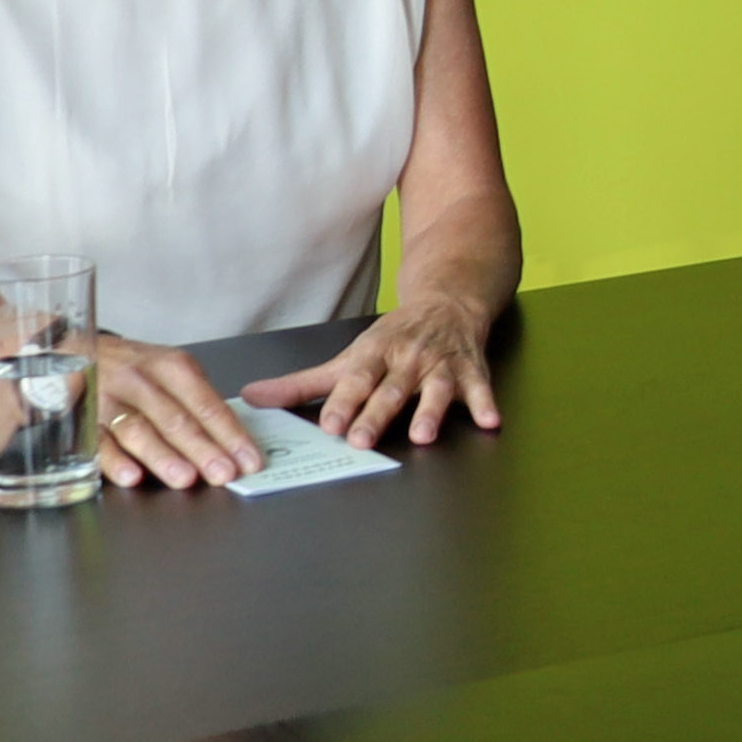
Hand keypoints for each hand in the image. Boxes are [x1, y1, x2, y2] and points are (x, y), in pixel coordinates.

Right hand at [87, 335, 264, 489]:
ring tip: (185, 479)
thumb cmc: (136, 369)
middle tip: (223, 474)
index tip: (248, 460)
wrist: (79, 351)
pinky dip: (114, 461)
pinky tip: (132, 477)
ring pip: (137, 430)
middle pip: (175, 418)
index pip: (206, 403)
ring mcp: (107, 399)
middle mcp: (140, 380)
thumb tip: (230, 443)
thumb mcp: (171, 372)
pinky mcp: (80, 419)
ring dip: (163, 456)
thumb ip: (196, 403)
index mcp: (171, 366)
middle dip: (202, 449)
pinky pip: (97, 442)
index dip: (229, 434)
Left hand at [246, 298, 503, 448]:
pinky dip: (486, 403)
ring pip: (436, 389)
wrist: (448, 301)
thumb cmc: (392, 338)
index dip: (343, 402)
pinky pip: (480, 388)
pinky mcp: (471, 370)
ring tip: (422, 434)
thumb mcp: (348, 357)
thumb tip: (251, 398)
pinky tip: (490, 421)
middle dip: (377, 414)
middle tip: (362, 440)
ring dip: (431, 411)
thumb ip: (301, 385)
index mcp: (374, 356)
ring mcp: (441, 364)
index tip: (330, 424)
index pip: (355, 380)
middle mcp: (407, 359)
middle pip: (391, 389)